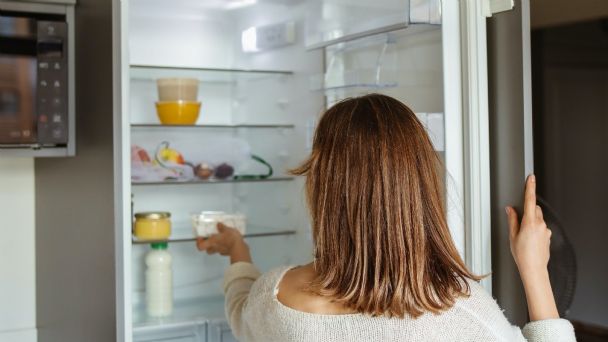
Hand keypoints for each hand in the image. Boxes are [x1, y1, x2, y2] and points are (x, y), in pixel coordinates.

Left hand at [196, 222, 251, 263]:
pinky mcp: (228, 253)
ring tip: (220, 239)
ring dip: (216, 246)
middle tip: (211, 239)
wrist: (240, 248)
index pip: (200, 246)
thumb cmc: (231, 239)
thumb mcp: (226, 229)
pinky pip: (224, 251)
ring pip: (215, 250)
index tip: (201, 237)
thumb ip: (222, 227)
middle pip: (207, 250)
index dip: (199, 242)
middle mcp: (215, 248)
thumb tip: (218, 224)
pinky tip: (228, 242)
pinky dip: (224, 247)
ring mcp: (221, 251)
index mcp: (212, 242)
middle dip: (208, 245)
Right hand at [505, 174, 558, 320]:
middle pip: (535, 209)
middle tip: (519, 221)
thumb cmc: (522, 255)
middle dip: (528, 210)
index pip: (530, 200)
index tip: (531, 178)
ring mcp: (546, 231)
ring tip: (523, 235)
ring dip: (532, 221)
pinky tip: (530, 240)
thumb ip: (512, 220)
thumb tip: (511, 210)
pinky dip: (536, 229)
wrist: (534, 269)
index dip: (530, 188)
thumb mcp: (512, 236)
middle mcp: (541, 225)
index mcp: (530, 223)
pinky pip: (542, 227)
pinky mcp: (548, 236)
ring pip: (539, 218)